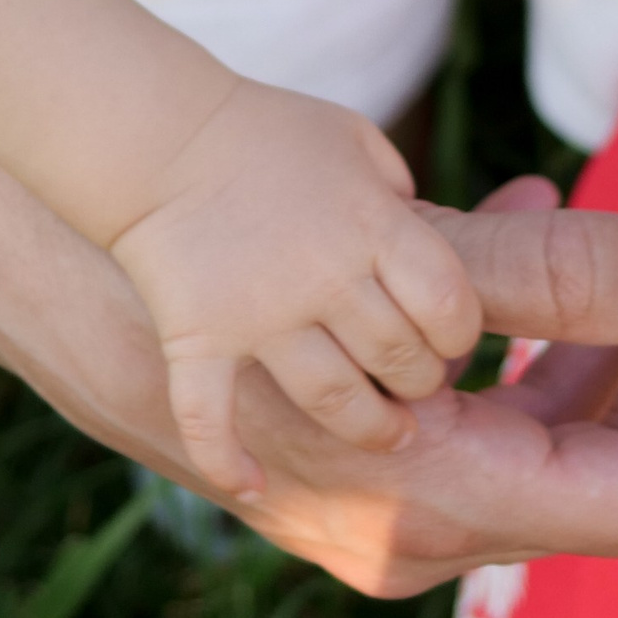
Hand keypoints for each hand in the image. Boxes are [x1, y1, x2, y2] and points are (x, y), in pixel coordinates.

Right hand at [109, 79, 486, 499]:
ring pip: (336, 403)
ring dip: (370, 428)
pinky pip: (212, 419)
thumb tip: (423, 235)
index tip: (448, 336)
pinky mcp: (200, 340)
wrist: (157, 135)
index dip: (460, 333)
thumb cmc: (264, 131)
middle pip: (402, 361)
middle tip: (413, 381)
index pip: (450, 306)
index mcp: (371, 224)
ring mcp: (261, 316)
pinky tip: (253, 485)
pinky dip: (229, 461)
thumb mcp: (353, 139)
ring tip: (386, 435)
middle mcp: (324, 277)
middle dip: (420, 380)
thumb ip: (398, 190)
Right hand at [237, 183, 617, 593]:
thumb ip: (557, 277)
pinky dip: (504, 331)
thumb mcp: (402, 257)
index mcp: (432, 508)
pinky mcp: (330, 449)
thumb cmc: (216, 246)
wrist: (36, 253)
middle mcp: (403, 533)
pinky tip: (511, 220)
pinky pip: (455, 408)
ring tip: (613, 230)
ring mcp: (363, 501)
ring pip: (525, 433)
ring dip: (586, 337)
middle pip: (594, 471)